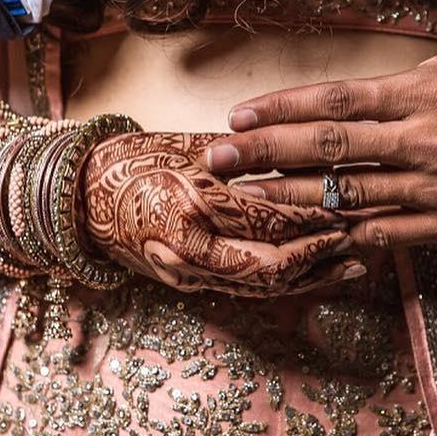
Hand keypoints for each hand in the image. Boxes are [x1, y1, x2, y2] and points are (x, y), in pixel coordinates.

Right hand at [81, 130, 364, 294]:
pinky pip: (245, 289)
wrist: (77, 198)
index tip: (349, 200)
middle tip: (360, 234)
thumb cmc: (135, 160)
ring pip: (261, 287)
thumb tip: (308, 153)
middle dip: (319, 253)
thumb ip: (247, 155)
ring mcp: (185, 273)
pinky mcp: (187, 283)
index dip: (313, 215)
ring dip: (311, 277)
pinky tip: (316, 274)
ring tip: (354, 261)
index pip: (266, 218)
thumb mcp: (190, 147)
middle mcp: (186, 249)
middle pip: (269, 264)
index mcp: (188, 206)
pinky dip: (285, 283)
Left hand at [197, 0, 436, 249]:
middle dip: (265, 156)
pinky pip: (386, 233)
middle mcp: (431, 144)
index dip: (282, 110)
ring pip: (350, 197)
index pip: (339, 102)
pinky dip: (345, 231)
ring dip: (292, 196)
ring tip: (245, 192)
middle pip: (330, 152)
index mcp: (432, 91)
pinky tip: (307, 226)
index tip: (238, 116)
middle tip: (215, 160)